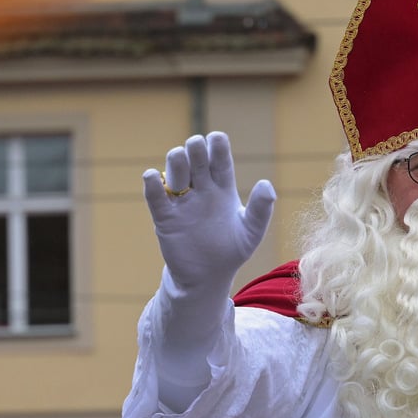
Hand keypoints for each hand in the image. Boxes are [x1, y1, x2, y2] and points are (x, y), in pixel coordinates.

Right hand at [143, 132, 275, 290]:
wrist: (206, 278)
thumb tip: (265, 184)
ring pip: (174, 170)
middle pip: (195, 157)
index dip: (217, 145)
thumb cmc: (231, 252)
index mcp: (223, 188)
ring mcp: (181, 202)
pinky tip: (152, 177)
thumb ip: (261, 209)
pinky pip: (155, 196)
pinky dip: (151, 184)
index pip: (219, 158)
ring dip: (175, 160)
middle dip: (195, 147)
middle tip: (196, 147)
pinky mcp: (164, 217)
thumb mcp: (251, 233)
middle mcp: (201, 189)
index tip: (216, 139)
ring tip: (180, 162)